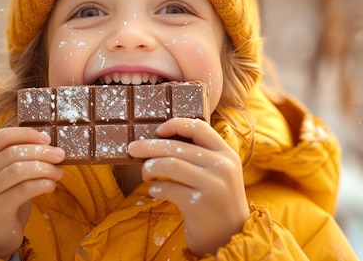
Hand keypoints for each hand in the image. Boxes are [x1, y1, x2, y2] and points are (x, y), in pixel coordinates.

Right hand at [0, 127, 64, 258]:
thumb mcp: (1, 178)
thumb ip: (16, 161)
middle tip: (60, 154)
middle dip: (41, 151)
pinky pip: (23, 190)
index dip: (26, 134)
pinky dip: (42, 184)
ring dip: (44, 168)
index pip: (0, 137)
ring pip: (18, 169)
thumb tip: (48, 146)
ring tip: (58, 172)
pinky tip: (50, 186)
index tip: (46, 138)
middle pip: (12, 152)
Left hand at [127, 118, 249, 255]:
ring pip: (170, 164)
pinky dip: (156, 188)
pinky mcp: (198, 204)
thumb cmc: (217, 201)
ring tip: (146, 173)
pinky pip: (168, 188)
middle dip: (149, 146)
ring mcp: (212, 186)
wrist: (230, 237)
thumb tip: (162, 138)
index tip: (158, 130)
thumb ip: (200, 155)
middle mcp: (222, 167)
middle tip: (132, 148)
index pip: (200, 127)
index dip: (176, 124)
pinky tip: (155, 191)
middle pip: (178, 146)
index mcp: (227, 154)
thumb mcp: (219, 173)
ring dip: (150, 167)